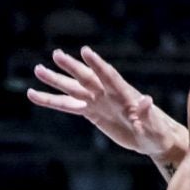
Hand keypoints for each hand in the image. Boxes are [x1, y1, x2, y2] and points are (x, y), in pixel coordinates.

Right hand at [28, 47, 188, 167]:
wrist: (150, 138)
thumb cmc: (155, 131)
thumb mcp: (153, 125)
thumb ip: (146, 113)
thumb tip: (146, 100)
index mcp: (123, 93)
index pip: (108, 76)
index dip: (97, 65)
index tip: (85, 52)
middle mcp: (106, 93)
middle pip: (87, 78)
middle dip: (72, 67)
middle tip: (56, 54)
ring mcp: (96, 100)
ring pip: (72, 89)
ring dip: (56, 80)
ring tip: (38, 70)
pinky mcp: (90, 111)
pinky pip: (67, 105)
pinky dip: (52, 101)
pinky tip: (34, 94)